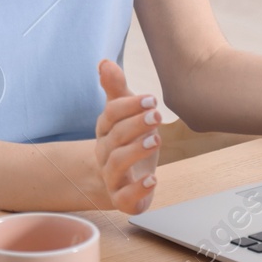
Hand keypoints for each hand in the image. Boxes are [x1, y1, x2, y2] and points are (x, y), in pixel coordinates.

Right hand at [94, 58, 160, 213]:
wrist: (116, 180)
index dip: (130, 106)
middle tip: (157, 115)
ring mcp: (111, 177)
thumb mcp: (123, 114)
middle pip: (115, 138)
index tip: (152, 99)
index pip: (111, 115)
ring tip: (156, 140)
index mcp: (105, 130)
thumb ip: (117, 90)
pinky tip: (152, 180)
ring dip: (136, 151)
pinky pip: (124, 198)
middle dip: (136, 125)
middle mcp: (105, 153)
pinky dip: (137, 190)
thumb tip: (104, 62)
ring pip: (117, 164)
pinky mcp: (122, 199)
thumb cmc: (124, 141)